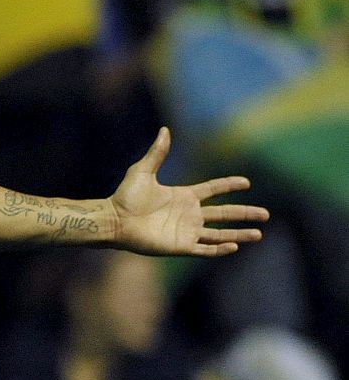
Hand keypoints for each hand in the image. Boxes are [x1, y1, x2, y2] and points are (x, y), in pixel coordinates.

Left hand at [110, 127, 268, 257]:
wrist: (114, 220)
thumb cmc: (125, 196)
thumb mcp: (143, 171)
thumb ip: (158, 152)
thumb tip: (165, 129)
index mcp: (184, 196)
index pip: (213, 190)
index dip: (229, 185)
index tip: (246, 183)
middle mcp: (189, 214)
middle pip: (224, 214)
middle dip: (244, 214)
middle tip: (266, 215)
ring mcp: (186, 231)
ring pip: (219, 234)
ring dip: (238, 234)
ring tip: (259, 234)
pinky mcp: (179, 246)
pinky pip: (204, 249)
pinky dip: (219, 249)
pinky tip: (234, 246)